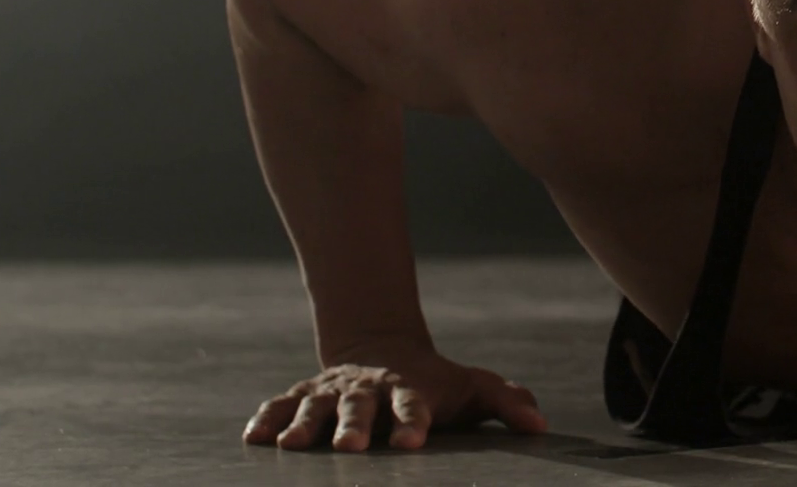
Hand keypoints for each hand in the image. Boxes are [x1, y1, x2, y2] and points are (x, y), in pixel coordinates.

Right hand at [242, 346, 546, 450]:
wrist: (384, 349)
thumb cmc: (437, 381)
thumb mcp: (474, 387)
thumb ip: (506, 403)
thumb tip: (541, 426)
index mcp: (411, 391)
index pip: (415, 407)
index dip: (414, 422)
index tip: (413, 441)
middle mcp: (369, 391)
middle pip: (361, 408)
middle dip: (356, 426)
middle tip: (352, 448)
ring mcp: (333, 392)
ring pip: (317, 407)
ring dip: (307, 425)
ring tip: (296, 448)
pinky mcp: (305, 396)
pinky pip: (281, 405)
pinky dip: (267, 419)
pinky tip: (254, 439)